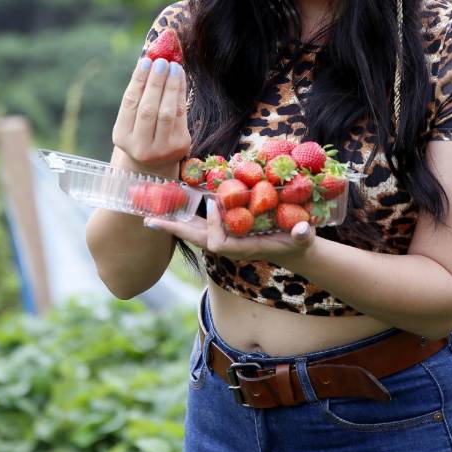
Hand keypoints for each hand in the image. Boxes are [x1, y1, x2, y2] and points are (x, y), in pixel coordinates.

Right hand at [112, 55, 190, 167]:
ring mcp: (161, 148)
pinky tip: (180, 78)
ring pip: (166, 112)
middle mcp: (140, 146)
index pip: (130, 104)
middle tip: (161, 61)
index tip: (145, 61)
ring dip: (171, 86)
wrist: (156, 162)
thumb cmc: (142, 130)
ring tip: (173, 67)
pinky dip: (180, 93)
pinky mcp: (180, 145)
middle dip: (156, 82)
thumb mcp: (133, 119)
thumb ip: (138, 94)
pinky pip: (180, 114)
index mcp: (122, 137)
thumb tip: (149, 60)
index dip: (138, 81)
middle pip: (148, 109)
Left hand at [143, 199, 316, 269]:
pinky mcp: (224, 230)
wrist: (292, 249)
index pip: (216, 242)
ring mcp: (225, 238)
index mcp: (242, 248)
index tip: (214, 204)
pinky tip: (174, 202)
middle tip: (149, 219)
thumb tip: (302, 230)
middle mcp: (228, 245)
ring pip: (194, 231)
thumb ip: (302, 234)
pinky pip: (200, 223)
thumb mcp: (302, 238)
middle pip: (194, 239)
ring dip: (175, 221)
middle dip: (174, 229)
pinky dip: (186, 214)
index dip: (213, 225)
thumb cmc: (298, 242)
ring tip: (152, 211)